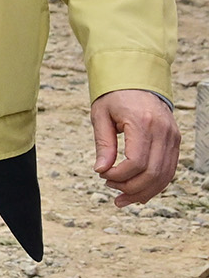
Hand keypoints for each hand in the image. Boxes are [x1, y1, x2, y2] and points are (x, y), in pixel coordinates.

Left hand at [91, 89, 180, 205]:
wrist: (138, 80)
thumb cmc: (115, 96)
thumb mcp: (100, 115)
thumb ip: (103, 144)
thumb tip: (101, 170)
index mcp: (143, 122)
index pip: (137, 162)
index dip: (119, 175)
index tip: (102, 175)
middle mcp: (163, 131)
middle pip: (153, 172)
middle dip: (131, 187)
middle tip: (110, 189)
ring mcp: (173, 137)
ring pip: (165, 175)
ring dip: (144, 191)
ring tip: (122, 198)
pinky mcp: (176, 141)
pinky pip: (170, 169)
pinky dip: (155, 184)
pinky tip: (139, 192)